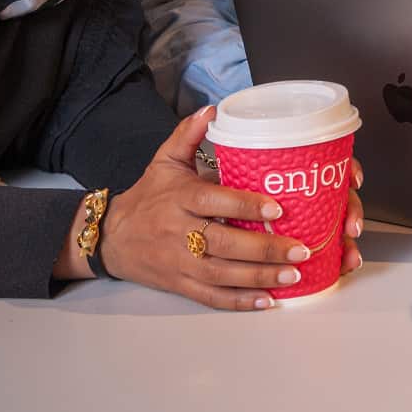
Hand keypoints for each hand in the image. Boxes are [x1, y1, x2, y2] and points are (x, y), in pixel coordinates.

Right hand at [97, 107, 365, 310]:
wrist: (111, 237)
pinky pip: (211, 297)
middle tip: (300, 249)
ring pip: (222, 275)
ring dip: (260, 278)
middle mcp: (179, 233)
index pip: (216, 202)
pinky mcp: (179, 285)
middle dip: (265, 250)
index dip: (246, 207)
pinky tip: (267, 302)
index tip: (278, 208)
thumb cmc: (148, 196)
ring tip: (293, 276)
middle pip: (225, 245)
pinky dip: (239, 302)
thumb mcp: (164, 161)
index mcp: (180, 199)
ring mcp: (179, 263)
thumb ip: (188, 135)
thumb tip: (211, 109)